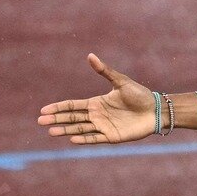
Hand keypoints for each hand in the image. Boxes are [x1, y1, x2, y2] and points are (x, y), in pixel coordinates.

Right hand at [38, 54, 155, 143]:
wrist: (156, 110)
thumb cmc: (140, 95)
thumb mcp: (121, 82)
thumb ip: (105, 71)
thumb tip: (90, 56)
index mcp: (96, 103)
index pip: (73, 105)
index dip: (58, 107)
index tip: (44, 110)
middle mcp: (97, 115)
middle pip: (72, 118)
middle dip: (56, 119)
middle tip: (41, 122)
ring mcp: (103, 126)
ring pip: (80, 129)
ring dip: (66, 130)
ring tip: (52, 132)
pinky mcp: (112, 136)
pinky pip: (95, 138)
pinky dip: (84, 139)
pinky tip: (73, 139)